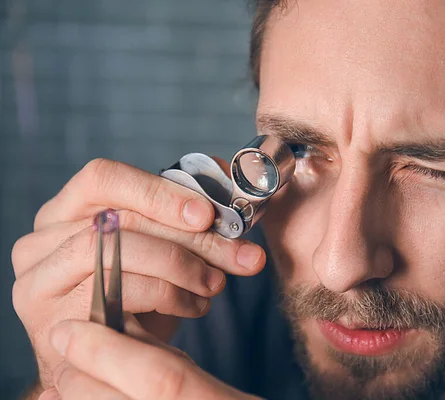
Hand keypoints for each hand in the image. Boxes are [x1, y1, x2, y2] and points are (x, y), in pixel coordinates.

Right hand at [11, 159, 265, 388]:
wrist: (113, 351)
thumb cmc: (136, 287)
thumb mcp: (158, 241)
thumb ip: (182, 206)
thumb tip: (221, 170)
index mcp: (65, 209)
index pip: (103, 178)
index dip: (158, 192)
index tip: (207, 214)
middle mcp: (42, 242)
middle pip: (120, 222)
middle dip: (193, 238)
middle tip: (242, 254)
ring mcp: (42, 284)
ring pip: (118, 258)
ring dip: (183, 268)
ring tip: (216, 282)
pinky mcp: (56, 322)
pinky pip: (120, 299)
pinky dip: (172, 298)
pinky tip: (196, 305)